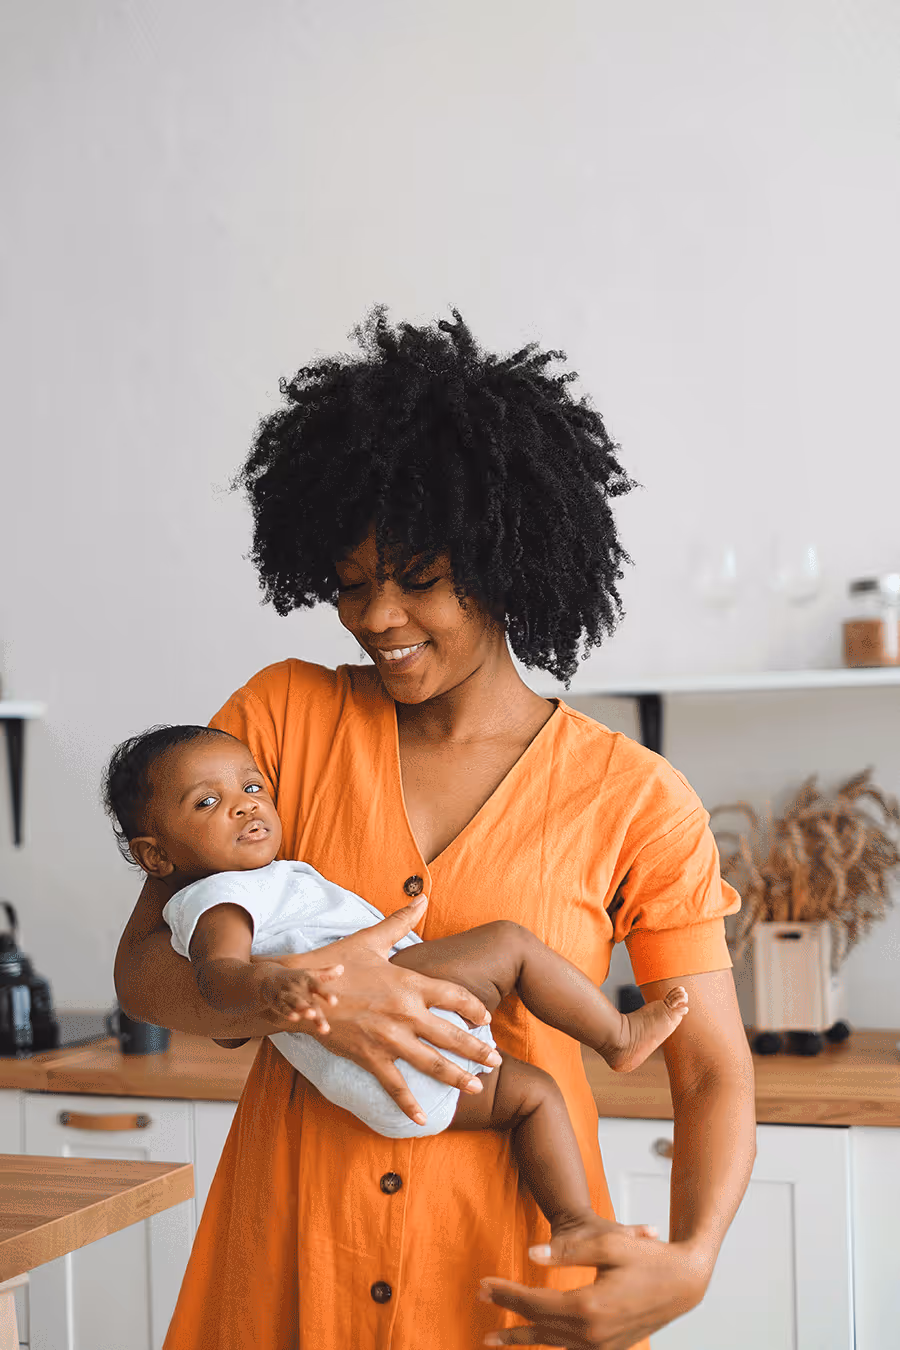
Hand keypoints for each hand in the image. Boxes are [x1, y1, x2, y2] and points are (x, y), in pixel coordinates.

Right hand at [250, 896, 496, 1122]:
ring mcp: (389, 1039)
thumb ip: (402, 921)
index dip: (474, 1008)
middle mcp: (405, 1013)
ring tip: (477, 1087)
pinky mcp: (371, 1058)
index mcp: (409, 984)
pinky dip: (410, 1105)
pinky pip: (395, 1086)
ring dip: (457, 1077)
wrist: (301, 992)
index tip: (485, 1018)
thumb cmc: (337, 963)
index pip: (454, 996)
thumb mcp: (372, 940)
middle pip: (452, 1036)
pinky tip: (425, 1120)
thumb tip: (422, 896)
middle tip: (497, 1061)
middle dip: (477, 1050)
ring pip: (432, 1064)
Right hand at [251, 961, 343, 1033]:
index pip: (318, 986)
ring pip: (296, 1002)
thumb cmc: (293, 978)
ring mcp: (287, 994)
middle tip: (325, 1024)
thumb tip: (342, 968)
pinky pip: (282, 1007)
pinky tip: (294, 1018)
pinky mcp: (276, 1001)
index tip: (334, 1002)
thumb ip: (326, 973)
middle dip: (316, 1012)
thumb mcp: (309, 974)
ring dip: (302, 1008)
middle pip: (309, 1001)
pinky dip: (287, 1012)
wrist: (267, 977)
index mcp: (308, 980)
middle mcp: (298, 987)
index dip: (326, 994)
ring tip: (311, 1015)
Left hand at [479, 1222, 709, 1347]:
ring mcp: (602, 1347)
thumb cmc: (649, 1258)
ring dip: (522, 1337)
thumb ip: (568, 1249)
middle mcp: (593, 1335)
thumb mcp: (609, 1243)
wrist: (685, 1283)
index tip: (483, 1284)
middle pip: (539, 1324)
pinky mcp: (610, 1349)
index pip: (535, 1303)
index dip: (506, 1295)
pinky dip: (549, 1344)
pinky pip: (570, 1349)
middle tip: (480, 1298)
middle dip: (507, 1311)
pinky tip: (535, 1341)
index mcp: (590, 1307)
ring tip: (494, 1338)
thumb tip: (530, 1255)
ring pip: (552, 1343)